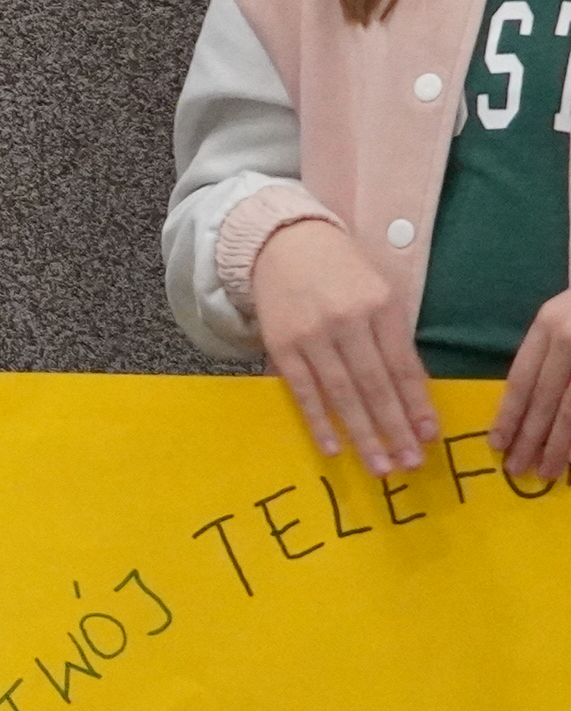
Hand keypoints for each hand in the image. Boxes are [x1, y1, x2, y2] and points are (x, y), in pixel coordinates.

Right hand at [249, 218, 438, 476]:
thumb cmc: (341, 271)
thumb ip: (394, 338)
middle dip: (395, 429)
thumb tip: (412, 395)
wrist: (282, 243)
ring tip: (382, 467)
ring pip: (342, 394)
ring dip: (364, 434)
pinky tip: (335, 447)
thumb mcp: (380, 293)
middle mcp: (348, 321)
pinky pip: (303, 391)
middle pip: (376, 386)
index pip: (404, 366)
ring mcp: (311, 335)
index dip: (418, 404)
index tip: (429, 437)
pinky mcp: (281, 345)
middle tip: (411, 464)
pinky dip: (319, 421)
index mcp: (381, 306)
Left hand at [499, 289, 570, 482]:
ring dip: (561, 446)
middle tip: (518, 470)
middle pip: (546, 401)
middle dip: (531, 439)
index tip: (497, 444)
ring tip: (547, 472)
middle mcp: (570, 340)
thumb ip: (546, 354)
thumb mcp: (561, 317)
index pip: (522, 379)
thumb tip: (525, 408)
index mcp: (549, 324)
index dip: (508, 415)